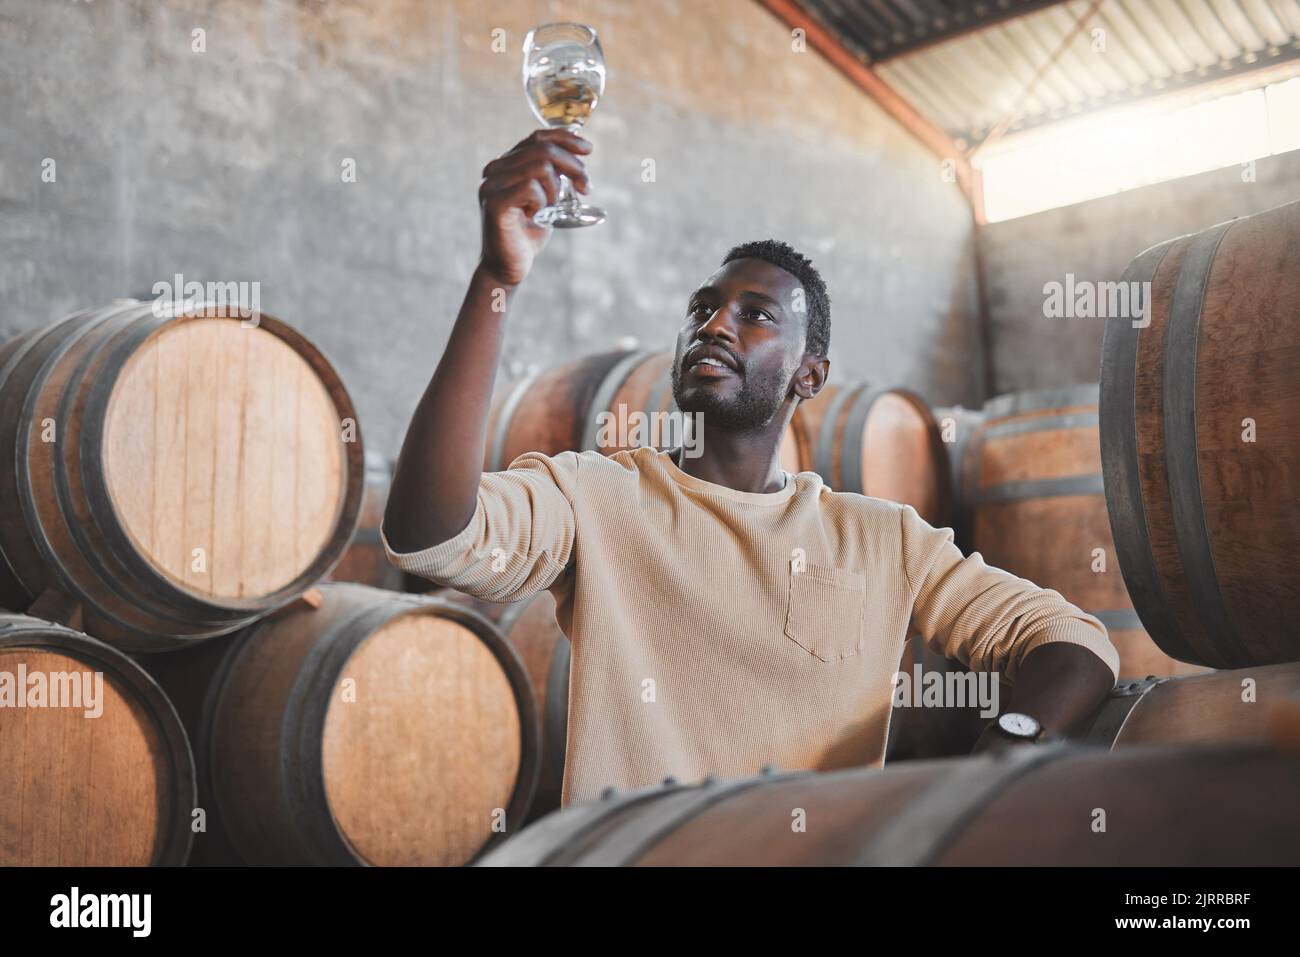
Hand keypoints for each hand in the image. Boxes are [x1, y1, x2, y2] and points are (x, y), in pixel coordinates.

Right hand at [477, 129, 592, 286]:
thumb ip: (554, 175)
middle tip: (585, 187)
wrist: (509, 266)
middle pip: (543, 150)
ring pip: (540, 167)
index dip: (566, 138)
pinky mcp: (495, 202)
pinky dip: (542, 202)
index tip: (588, 149)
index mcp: (506, 164)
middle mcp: (495, 169)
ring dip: (555, 189)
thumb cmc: (528, 232)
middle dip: (573, 166)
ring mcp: (491, 184)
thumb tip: (578, 152)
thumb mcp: (547, 197)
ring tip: (550, 209)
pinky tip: (535, 216)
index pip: (537, 137)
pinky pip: (531, 187)